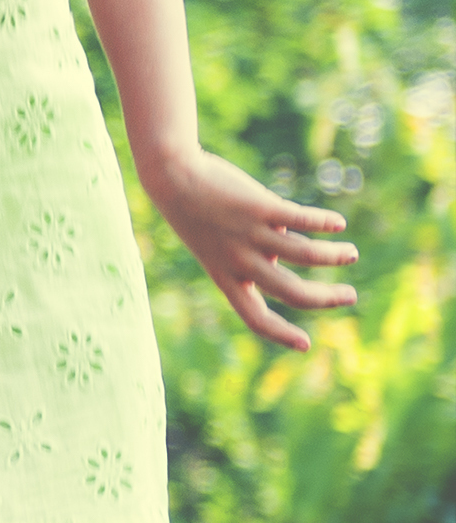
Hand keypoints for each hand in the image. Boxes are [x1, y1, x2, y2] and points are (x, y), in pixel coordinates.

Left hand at [139, 143, 357, 350]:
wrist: (171, 176)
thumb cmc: (196, 212)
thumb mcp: (219, 245)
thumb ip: (256, 254)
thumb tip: (295, 254)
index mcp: (225, 275)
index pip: (253, 317)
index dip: (281, 334)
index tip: (305, 345)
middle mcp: (238, 260)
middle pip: (291, 292)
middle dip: (326, 299)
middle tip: (350, 296)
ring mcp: (249, 233)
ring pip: (306, 255)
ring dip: (335, 257)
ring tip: (350, 254)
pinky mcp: (260, 206)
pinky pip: (302, 219)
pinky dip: (324, 223)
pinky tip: (338, 224)